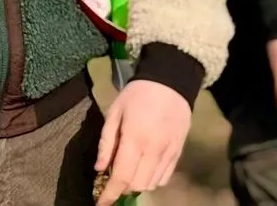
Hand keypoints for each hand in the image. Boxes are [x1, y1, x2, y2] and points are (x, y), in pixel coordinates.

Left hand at [95, 80, 191, 204]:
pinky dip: (151, 181)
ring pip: (151, 185)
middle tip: (111, 180)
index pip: (121, 176)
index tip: (100, 205)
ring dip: (136, 185)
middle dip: (122, 188)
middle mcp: (153, 151)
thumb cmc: (137, 94)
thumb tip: (99, 168)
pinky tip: (143, 170)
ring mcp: (168, 154)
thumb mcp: (115, 112)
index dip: (110, 195)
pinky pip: (164, 178)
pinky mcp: (178, 154)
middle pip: (137, 185)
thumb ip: (106, 142)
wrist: (170, 82)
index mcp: (134, 138)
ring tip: (127, 174)